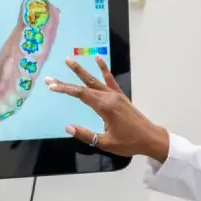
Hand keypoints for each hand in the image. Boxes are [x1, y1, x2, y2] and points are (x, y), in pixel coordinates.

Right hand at [45, 56, 169, 162]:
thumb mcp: (105, 142)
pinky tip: (98, 58)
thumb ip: (86, 135)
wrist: (149, 138)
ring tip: (69, 60)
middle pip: (84, 87)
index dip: (65, 89)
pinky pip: (110, 80)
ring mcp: (115, 95)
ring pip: (95, 80)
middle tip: (50, 77)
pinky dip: (104, 68)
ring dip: (81, 70)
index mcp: (105, 107)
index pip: (80, 95)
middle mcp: (109, 97)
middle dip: (66, 82)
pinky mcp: (120, 96)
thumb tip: (69, 127)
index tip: (51, 86)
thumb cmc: (129, 142)